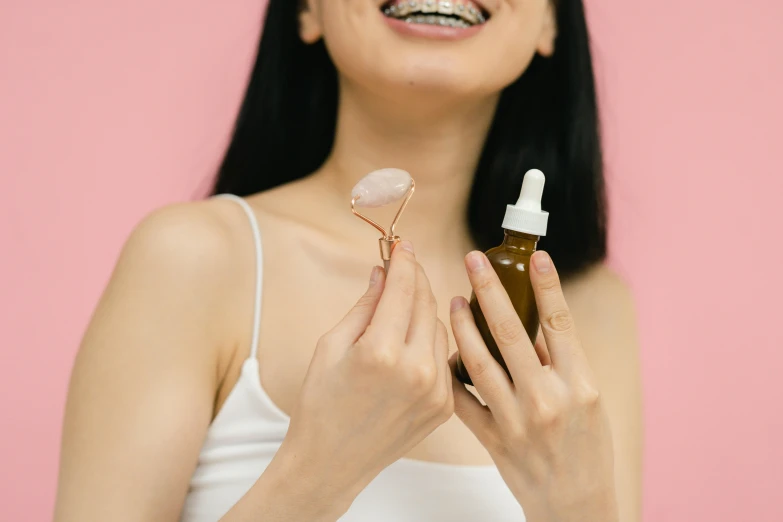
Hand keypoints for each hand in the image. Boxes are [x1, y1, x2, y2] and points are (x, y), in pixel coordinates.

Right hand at [273, 241, 452, 515]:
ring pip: (439, 328)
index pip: (403, 289)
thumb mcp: (331, 346)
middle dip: (415, 280)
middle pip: (426, 303)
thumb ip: (364, 306)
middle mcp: (416, 370)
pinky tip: (412, 342)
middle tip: (403, 267)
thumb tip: (382, 274)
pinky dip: (430, 342)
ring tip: (400, 310)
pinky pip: (445, 358)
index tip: (402, 245)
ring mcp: (435, 390)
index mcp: (381, 352)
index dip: (403, 261)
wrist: (332, 462)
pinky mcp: (444, 406)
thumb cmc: (321, 404)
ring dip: (423, 311)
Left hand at [450, 250, 617, 521]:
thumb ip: (563, 363)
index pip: (560, 323)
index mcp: (580, 384)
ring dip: (462, 326)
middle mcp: (548, 398)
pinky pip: (463, 399)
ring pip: (478, 361)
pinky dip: (451, 372)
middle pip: (511, 332)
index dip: (547, 285)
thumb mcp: (590, 401)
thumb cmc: (587, 448)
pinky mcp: (493, 438)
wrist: (575, 503)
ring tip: (453, 300)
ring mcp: (516, 420)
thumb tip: (535, 322)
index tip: (535, 256)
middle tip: (473, 259)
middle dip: (489, 290)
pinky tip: (443, 350)